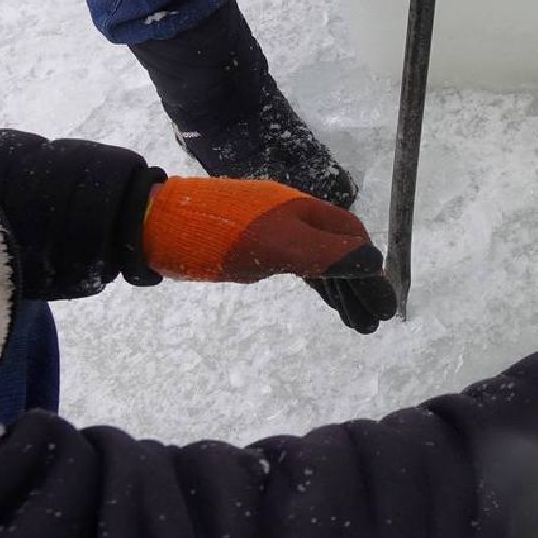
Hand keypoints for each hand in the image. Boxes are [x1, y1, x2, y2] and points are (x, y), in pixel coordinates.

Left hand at [142, 177, 397, 333]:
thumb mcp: (276, 247)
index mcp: (305, 212)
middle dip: (360, 287)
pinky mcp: (254, 247)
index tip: (384, 306)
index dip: (371, 273)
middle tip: (374, 323)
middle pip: (341, 253)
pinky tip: (327, 300)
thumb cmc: (216, 236)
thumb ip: (326, 254)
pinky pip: (301, 266)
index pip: (353, 241)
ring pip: (321, 263)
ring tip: (357, 325)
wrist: (153, 226)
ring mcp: (274, 232)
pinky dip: (319, 287)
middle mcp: (295, 219)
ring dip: (341, 292)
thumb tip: (374, 263)